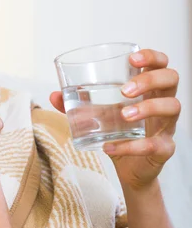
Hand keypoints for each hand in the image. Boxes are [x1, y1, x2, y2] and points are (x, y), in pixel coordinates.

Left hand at [49, 49, 180, 189]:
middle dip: (149, 80)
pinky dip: (130, 146)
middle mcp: (163, 104)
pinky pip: (154, 145)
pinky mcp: (164, 149)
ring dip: (148, 108)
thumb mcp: (99, 117)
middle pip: (171, 79)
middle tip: (124, 91)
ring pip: (172, 107)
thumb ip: (80, 105)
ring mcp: (167, 126)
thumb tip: (54, 95)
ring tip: (124, 115)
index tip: (132, 58)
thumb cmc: (120, 134)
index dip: (152, 57)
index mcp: (150, 90)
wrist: (129, 170)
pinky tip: (110, 147)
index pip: (161, 64)